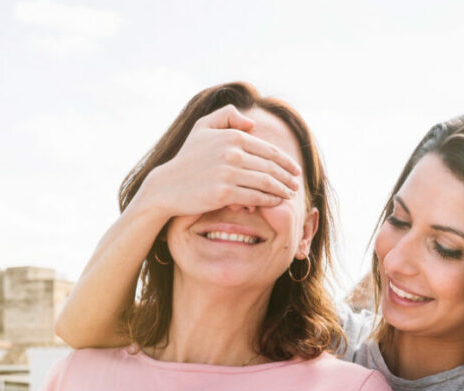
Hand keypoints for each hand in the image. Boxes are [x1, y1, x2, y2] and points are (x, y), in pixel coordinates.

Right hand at [135, 105, 303, 219]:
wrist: (167, 186)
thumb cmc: (187, 157)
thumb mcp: (203, 127)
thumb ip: (227, 116)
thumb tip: (252, 124)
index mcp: (232, 136)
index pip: (268, 150)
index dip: (286, 161)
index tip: (295, 169)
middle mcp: (232, 153)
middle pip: (270, 167)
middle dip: (288, 177)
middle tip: (296, 184)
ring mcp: (228, 174)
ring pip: (266, 182)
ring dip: (282, 189)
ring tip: (290, 193)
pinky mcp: (224, 193)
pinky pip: (255, 197)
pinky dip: (270, 199)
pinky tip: (276, 201)